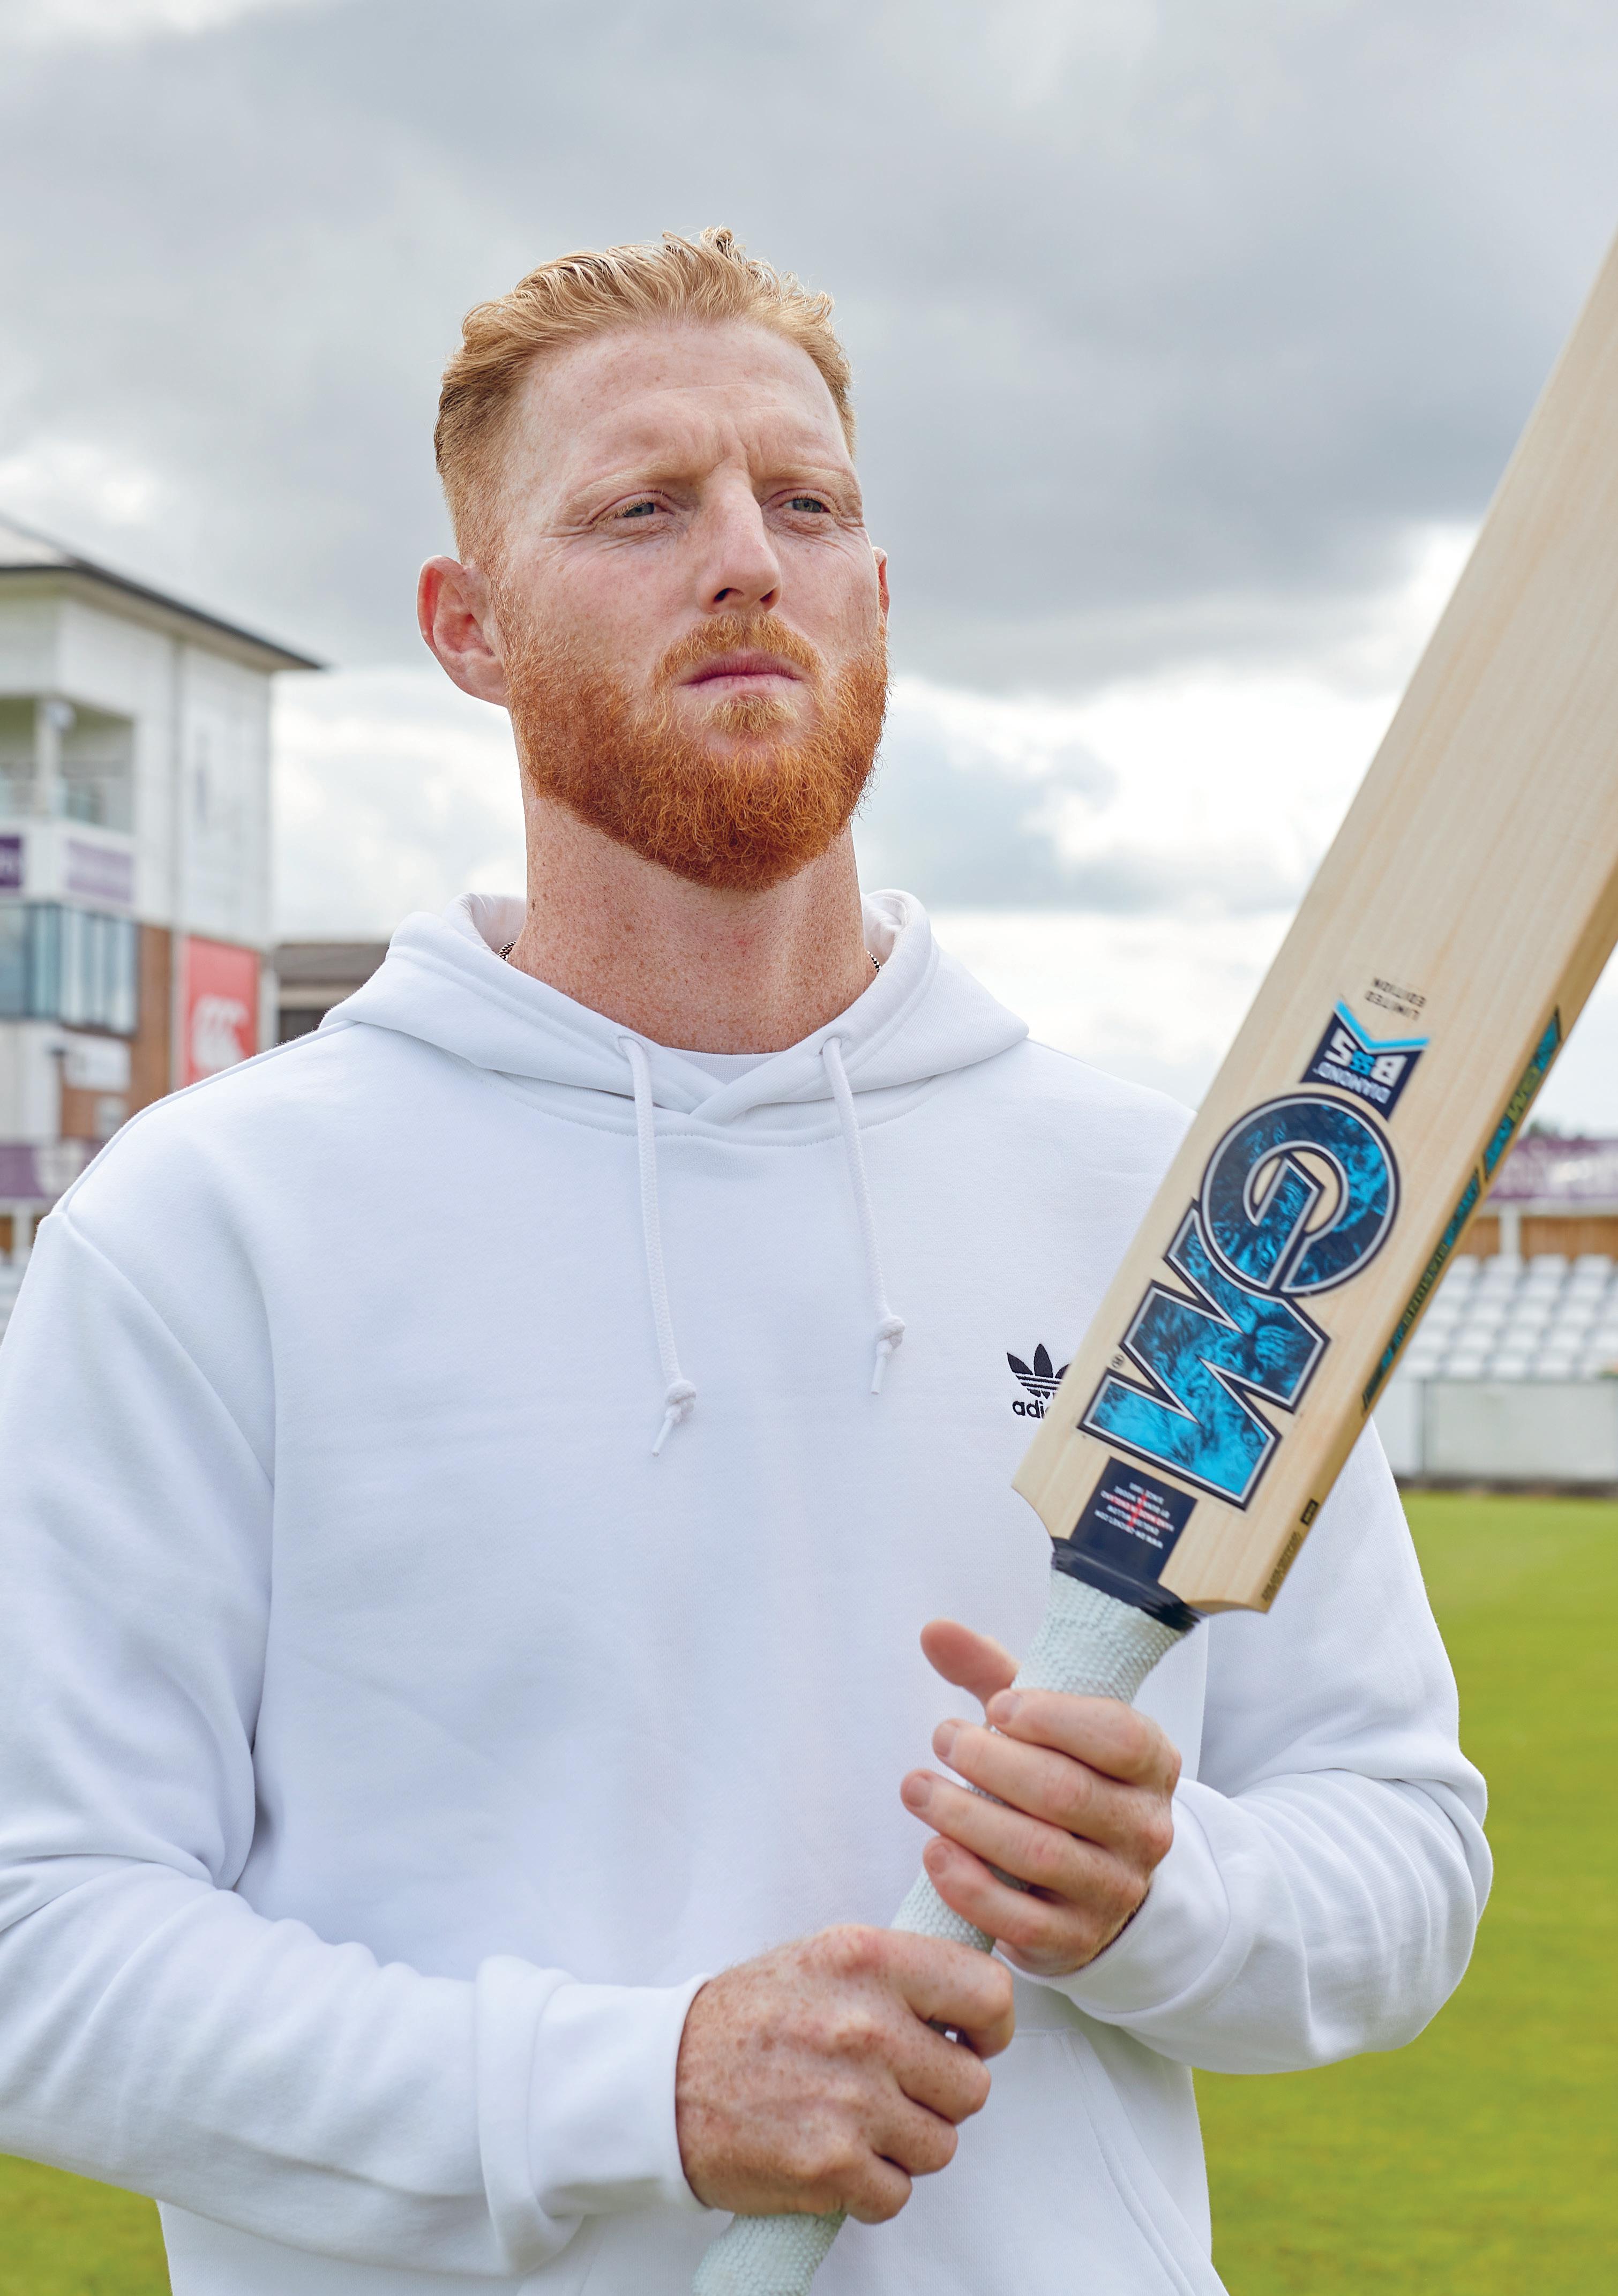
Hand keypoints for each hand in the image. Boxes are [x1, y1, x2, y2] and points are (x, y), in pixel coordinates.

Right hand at [674, 1925, 1013, 2222]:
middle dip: (938, 2094)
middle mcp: (866, 2024)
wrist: (663, 2079)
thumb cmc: (750, 2017)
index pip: (987, 1992)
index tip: (970, 2040)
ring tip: (857, 2119)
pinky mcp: (831, 2164)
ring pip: (941, 2144)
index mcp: (868, 1959)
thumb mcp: (825, 1956)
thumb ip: (899, 1972)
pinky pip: (897, 2193)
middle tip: (893, 2087)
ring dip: (906, 2144)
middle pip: (971, 2084)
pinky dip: (871, 2186)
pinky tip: (836, 2156)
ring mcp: (851, 2098)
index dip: (990, 2027)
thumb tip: (972, 2003)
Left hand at [900, 1618, 1180, 1979]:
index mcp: (1152, 1765)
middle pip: (1066, 1793)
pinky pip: (1019, 1919)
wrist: (1090, 1881)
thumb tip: (934, 1630)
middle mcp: (1146, 1831)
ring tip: (917, 1788)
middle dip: (992, 1762)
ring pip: (1039, 1853)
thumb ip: (992, 1674)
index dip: (1054, 1719)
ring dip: (967, 1817)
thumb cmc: (1060, 1777)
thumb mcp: (1041, 1724)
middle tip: (942, 1739)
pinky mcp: (1073, 1941)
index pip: (1119, 1737)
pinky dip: (969, 1885)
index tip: (995, 1708)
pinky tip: (934, 1852)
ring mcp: (1114, 1892)